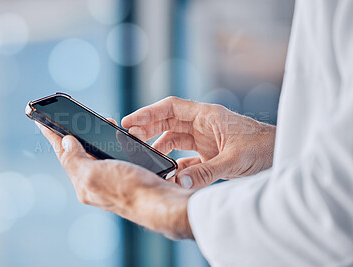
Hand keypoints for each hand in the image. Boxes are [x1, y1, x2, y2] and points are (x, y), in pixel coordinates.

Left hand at [37, 122, 193, 239]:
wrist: (163, 205)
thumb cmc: (132, 191)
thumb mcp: (96, 174)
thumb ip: (76, 160)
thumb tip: (66, 143)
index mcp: (84, 182)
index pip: (63, 155)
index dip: (52, 135)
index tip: (41, 120)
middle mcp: (95, 182)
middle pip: (79, 154)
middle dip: (74, 136)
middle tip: (71, 119)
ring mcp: (112, 180)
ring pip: (97, 155)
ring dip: (94, 140)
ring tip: (97, 127)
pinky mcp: (128, 177)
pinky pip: (112, 158)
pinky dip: (111, 146)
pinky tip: (116, 142)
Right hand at [122, 96, 275, 188]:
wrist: (281, 154)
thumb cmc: (263, 148)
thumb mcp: (234, 160)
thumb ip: (205, 172)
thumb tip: (177, 182)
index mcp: (207, 116)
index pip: (171, 108)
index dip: (148, 113)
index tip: (129, 122)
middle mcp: (203, 125)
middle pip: (168, 122)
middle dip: (148, 129)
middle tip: (130, 140)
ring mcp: (206, 139)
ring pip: (175, 139)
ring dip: (160, 148)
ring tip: (147, 159)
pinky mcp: (211, 153)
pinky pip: (186, 156)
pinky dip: (176, 164)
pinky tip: (169, 174)